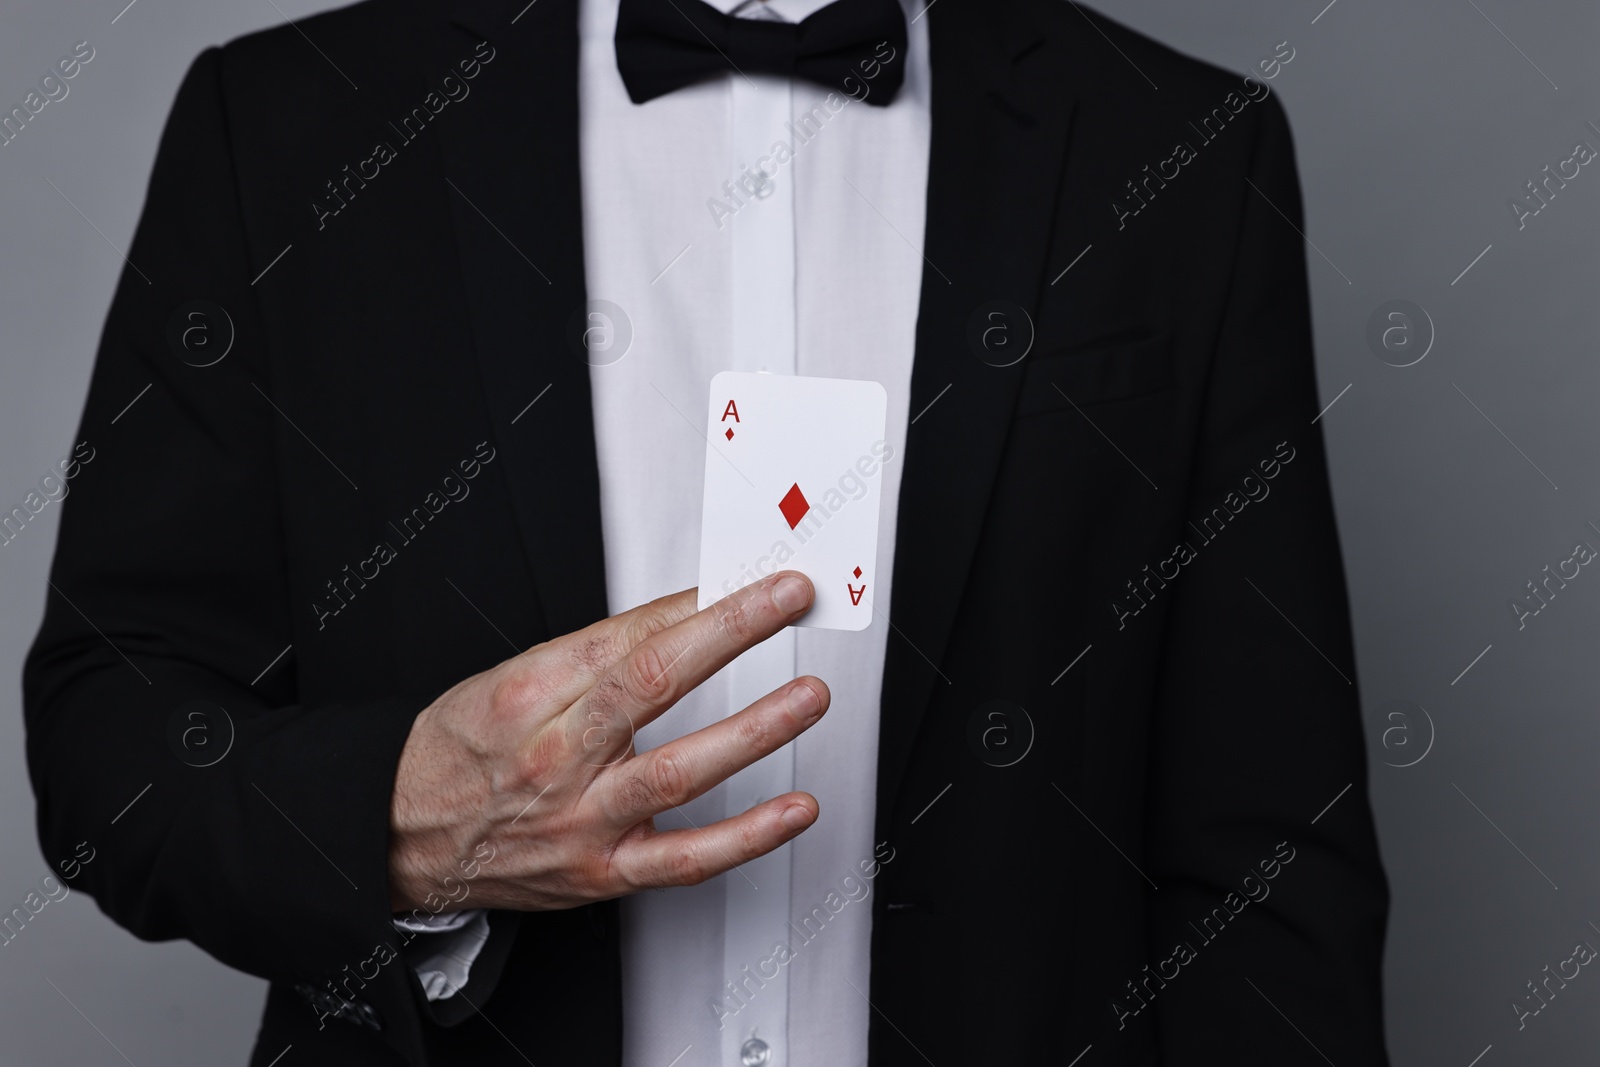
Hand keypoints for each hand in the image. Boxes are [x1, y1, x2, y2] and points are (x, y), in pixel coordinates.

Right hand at [387, 571, 827, 912]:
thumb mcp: (508, 680)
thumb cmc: (456, 754)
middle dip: (730, 636)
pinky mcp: (603, 872)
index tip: (753, 583)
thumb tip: (681, 619)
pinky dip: (746, 837)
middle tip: (789, 604)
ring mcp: (583, 818)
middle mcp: (556, 756)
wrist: (398, 837)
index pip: (627, 638)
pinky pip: (684, 858)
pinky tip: (793, 810)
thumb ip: (595, 654)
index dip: (700, 606)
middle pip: (652, 686)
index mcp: (530, 696)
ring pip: (677, 771)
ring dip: (754, 731)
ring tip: (808, 696)